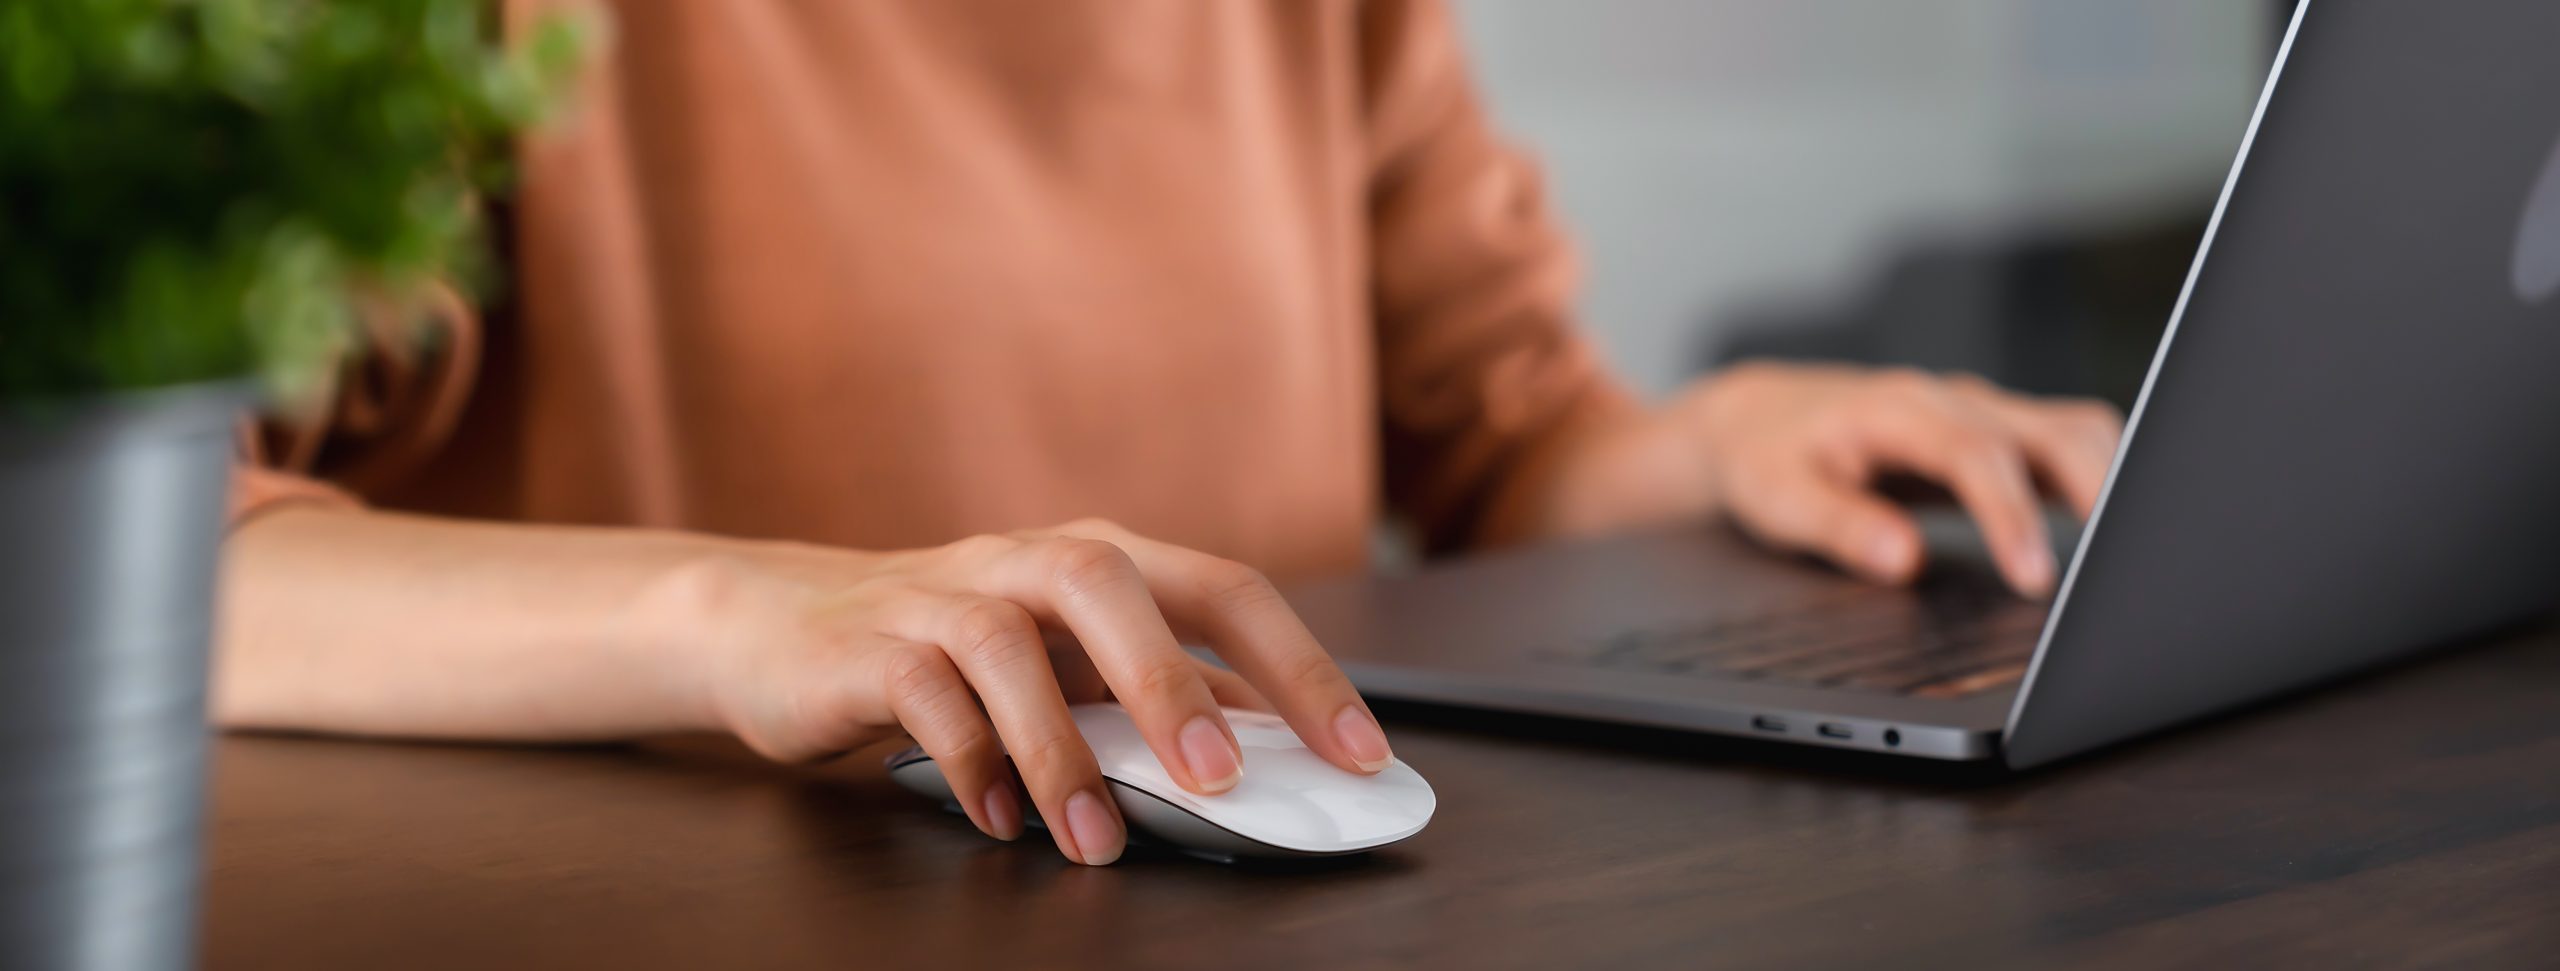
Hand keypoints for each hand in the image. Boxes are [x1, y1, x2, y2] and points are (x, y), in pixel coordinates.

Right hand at [664, 519, 1390, 865]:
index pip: (1221, 589)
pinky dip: (968, 760)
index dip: (1298, 667)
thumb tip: (1275, 745)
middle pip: (1107, 584)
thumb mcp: (1068, 661)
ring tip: (1095, 840)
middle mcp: (1022, 561)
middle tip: (1219, 779)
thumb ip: (1159, 690)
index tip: (1359, 754)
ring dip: (1058, 748)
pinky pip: (923, 693)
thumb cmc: (951, 648)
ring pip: (1006, 645)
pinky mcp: (866, 647)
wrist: (777, 624)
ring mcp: (939, 596)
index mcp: (1098, 560)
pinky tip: (1001, 820)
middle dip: (1170, 682)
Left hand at [1681, 362, 2123, 595]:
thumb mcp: (1779, 498)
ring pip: (2075, 430)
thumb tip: (1906, 561)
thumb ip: (1841, 527)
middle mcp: (1953, 402)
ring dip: (2112, 481)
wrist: (1761, 418)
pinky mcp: (1996, 434)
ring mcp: (1982, 413)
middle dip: (2098, 491)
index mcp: (1900, 410)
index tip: (2036, 578)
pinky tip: (2110, 533)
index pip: (1976, 454)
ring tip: (2128, 554)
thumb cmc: (1768, 457)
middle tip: (2119, 569)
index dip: (2012, 515)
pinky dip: (2100, 479)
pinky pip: (2067, 444)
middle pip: (2053, 430)